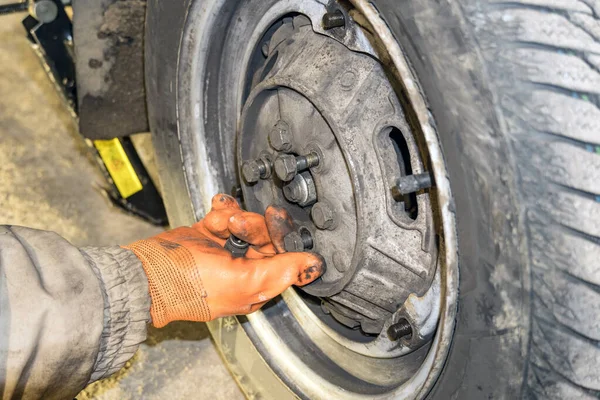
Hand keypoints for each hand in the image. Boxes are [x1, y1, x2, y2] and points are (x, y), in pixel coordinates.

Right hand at [124, 194, 323, 326]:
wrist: (148, 271)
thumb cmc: (190, 285)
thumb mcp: (243, 281)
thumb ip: (281, 271)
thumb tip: (314, 266)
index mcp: (256, 285)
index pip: (284, 257)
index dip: (283, 237)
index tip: (276, 220)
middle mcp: (244, 268)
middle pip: (265, 236)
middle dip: (252, 225)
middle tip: (238, 223)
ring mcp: (225, 251)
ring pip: (245, 223)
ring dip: (233, 218)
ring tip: (220, 222)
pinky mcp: (209, 235)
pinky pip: (225, 216)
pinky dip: (221, 211)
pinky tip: (215, 211)